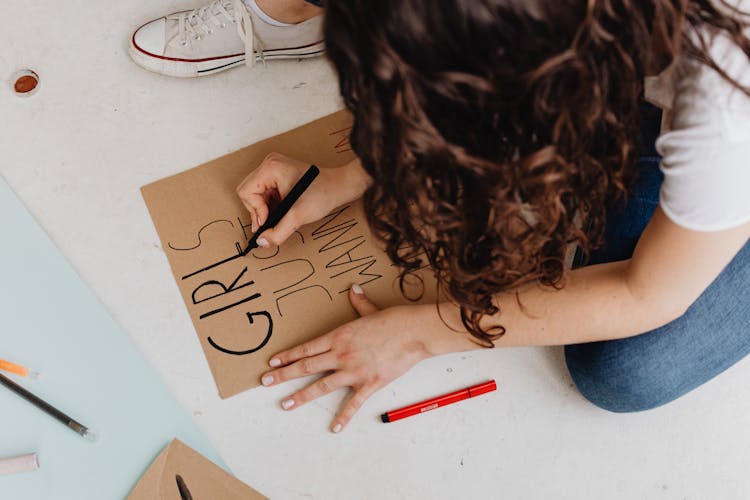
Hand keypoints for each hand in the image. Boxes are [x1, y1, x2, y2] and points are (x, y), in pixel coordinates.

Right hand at [236, 152, 369, 246]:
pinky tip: (282, 212)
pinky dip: (270, 206)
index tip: (269, 220)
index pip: (246, 192)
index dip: (256, 210)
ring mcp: (273, 169)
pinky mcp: (278, 176)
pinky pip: (264, 194)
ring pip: (255, 195)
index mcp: (270, 167)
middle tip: (271, 222)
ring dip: (265, 210)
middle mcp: (269, 164)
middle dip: (258, 210)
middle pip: (248, 193)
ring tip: (280, 216)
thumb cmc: (323, 194)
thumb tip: (261, 242)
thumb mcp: (298, 216)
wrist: (340, 187)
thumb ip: (278, 232)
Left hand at [260, 285, 430, 432]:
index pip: (307, 348)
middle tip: (266, 382)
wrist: (413, 332)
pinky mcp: (369, 384)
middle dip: (283, 375)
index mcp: (339, 337)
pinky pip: (353, 404)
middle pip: (306, 367)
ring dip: (301, 396)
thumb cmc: (394, 320)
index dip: (288, 355)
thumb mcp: (371, 310)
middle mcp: (341, 355)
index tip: (273, 362)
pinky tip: (334, 428)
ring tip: (285, 404)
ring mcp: (353, 371)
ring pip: (321, 386)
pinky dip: (343, 417)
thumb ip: (359, 303)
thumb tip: (353, 289)